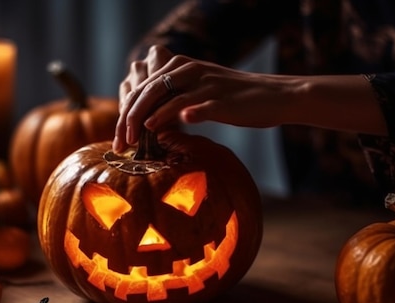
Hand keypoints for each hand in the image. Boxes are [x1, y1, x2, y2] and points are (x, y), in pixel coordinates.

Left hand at [113, 46, 298, 152]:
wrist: (275, 96)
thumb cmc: (237, 101)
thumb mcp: (202, 94)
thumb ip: (176, 101)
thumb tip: (149, 123)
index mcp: (183, 67)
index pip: (144, 87)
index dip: (126, 112)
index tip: (118, 138)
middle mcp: (191, 71)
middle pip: (149, 90)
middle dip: (129, 118)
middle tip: (120, 143)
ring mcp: (206, 84)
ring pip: (166, 96)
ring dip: (145, 118)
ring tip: (133, 139)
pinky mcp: (221, 100)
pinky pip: (193, 106)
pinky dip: (174, 116)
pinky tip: (158, 130)